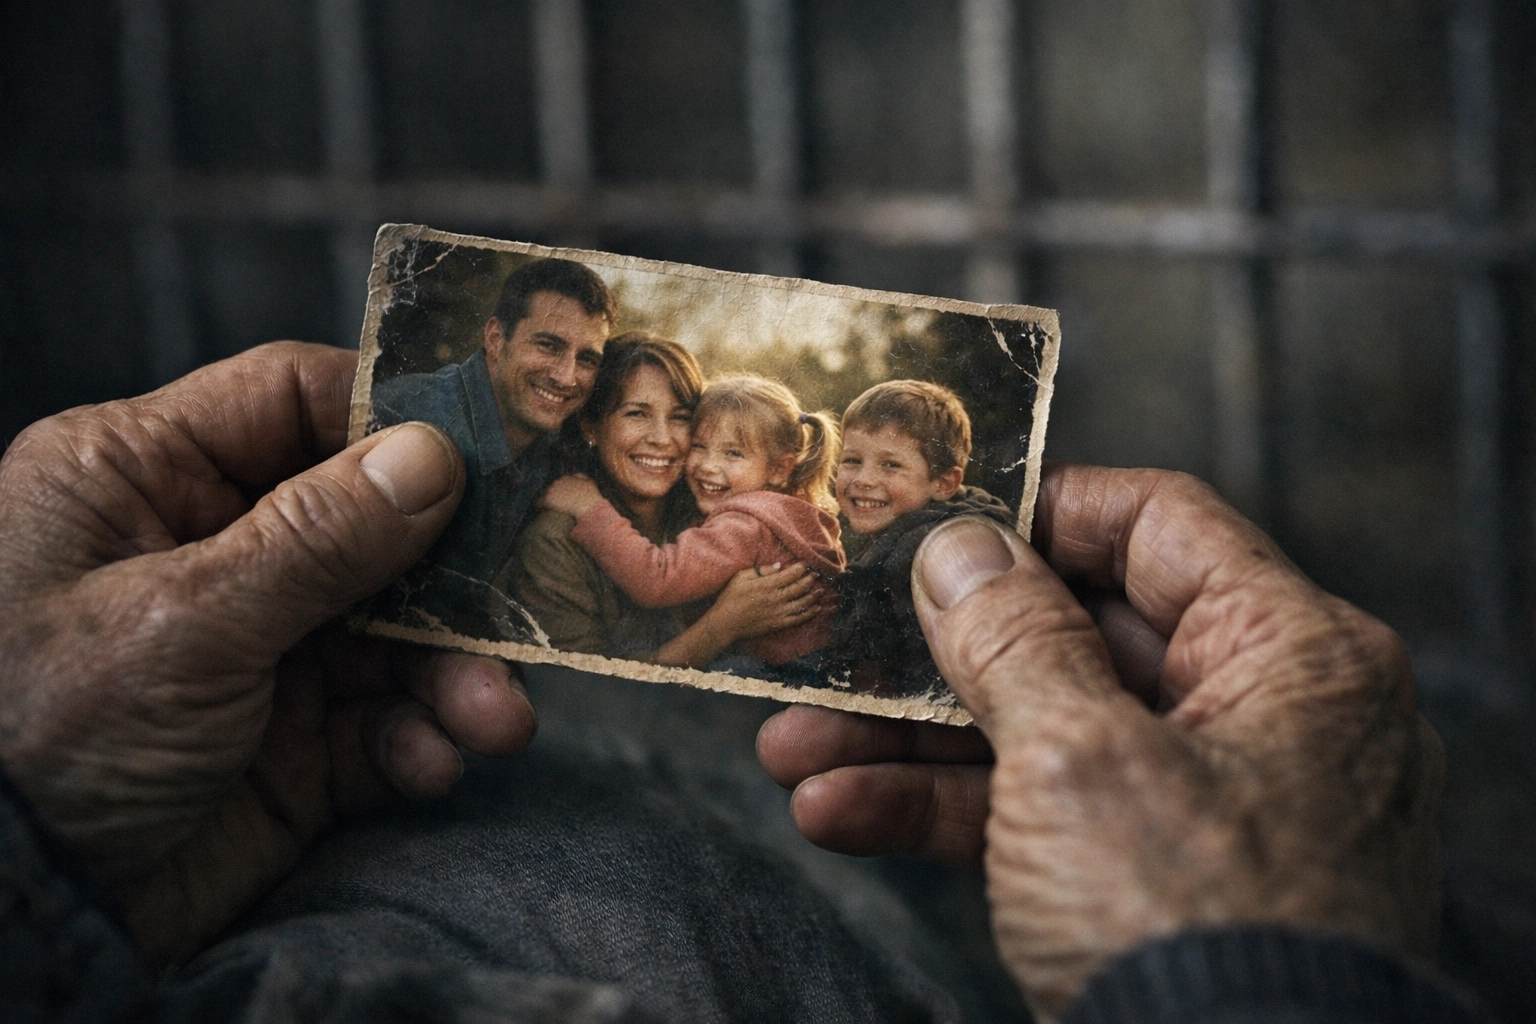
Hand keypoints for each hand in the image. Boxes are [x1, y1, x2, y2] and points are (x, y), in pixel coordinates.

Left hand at [0, 342, 538, 964]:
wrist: (5, 925)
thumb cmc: (32, 739)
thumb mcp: (179, 624)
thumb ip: (315, 539)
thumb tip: (433, 455)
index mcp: (146, 479)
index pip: (294, 403)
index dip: (394, 418)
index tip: (492, 449)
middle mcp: (208, 553)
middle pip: (370, 525)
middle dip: (448, 577)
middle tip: (523, 605)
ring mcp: (255, 653)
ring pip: (394, 632)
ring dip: (455, 673)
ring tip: (493, 720)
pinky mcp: (288, 749)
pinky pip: (384, 724)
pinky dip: (420, 742)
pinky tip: (431, 763)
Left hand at [539, 474, 601, 516]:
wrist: (588, 508)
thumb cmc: (591, 497)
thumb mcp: (590, 482)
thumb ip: (582, 476)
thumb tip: (575, 475)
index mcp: (567, 477)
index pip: (559, 482)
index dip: (560, 490)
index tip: (562, 496)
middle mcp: (558, 481)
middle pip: (551, 488)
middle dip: (553, 494)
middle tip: (557, 503)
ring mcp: (552, 490)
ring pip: (544, 494)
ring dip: (547, 500)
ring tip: (548, 507)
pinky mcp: (548, 499)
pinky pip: (539, 502)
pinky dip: (539, 506)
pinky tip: (541, 510)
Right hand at [706, 562, 821, 643]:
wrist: (726, 623)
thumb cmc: (730, 598)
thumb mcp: (741, 577)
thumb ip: (761, 570)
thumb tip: (779, 566)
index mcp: (767, 584)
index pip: (791, 574)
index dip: (801, 567)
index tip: (806, 563)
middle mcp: (776, 598)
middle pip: (800, 586)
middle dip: (810, 579)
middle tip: (817, 574)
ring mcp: (779, 612)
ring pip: (802, 602)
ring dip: (813, 595)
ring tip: (821, 589)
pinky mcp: (779, 623)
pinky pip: (799, 618)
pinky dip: (810, 613)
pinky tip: (817, 608)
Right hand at [760, 466, 1442, 1019]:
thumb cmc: (1192, 929)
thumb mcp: (1079, 759)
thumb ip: (1013, 637)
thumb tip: (963, 545)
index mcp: (1292, 654)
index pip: (1160, 523)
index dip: (1042, 509)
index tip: (941, 517)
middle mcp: (1261, 718)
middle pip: (1076, 635)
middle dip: (936, 651)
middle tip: (839, 637)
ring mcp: (1207, 805)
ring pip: (1041, 733)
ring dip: (912, 743)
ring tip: (794, 747)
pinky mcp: (1157, 881)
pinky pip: (1044, 817)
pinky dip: (947, 815)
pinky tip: (841, 815)